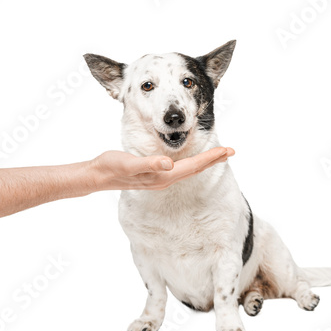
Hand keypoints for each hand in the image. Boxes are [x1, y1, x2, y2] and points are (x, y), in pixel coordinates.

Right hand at [89, 147, 234, 190]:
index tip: (227, 151)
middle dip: (214, 159)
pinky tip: (193, 160)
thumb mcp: (129, 164)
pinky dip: (192, 162)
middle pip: (195, 168)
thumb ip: (149, 164)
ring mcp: (161, 178)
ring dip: (205, 161)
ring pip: (189, 169)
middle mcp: (165, 179)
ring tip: (218, 154)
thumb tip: (169, 165)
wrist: (99, 176)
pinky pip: (180, 168)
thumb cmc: (112, 168)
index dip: (211, 158)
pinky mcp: (155, 174)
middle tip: (231, 151)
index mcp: (162, 177)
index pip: (193, 166)